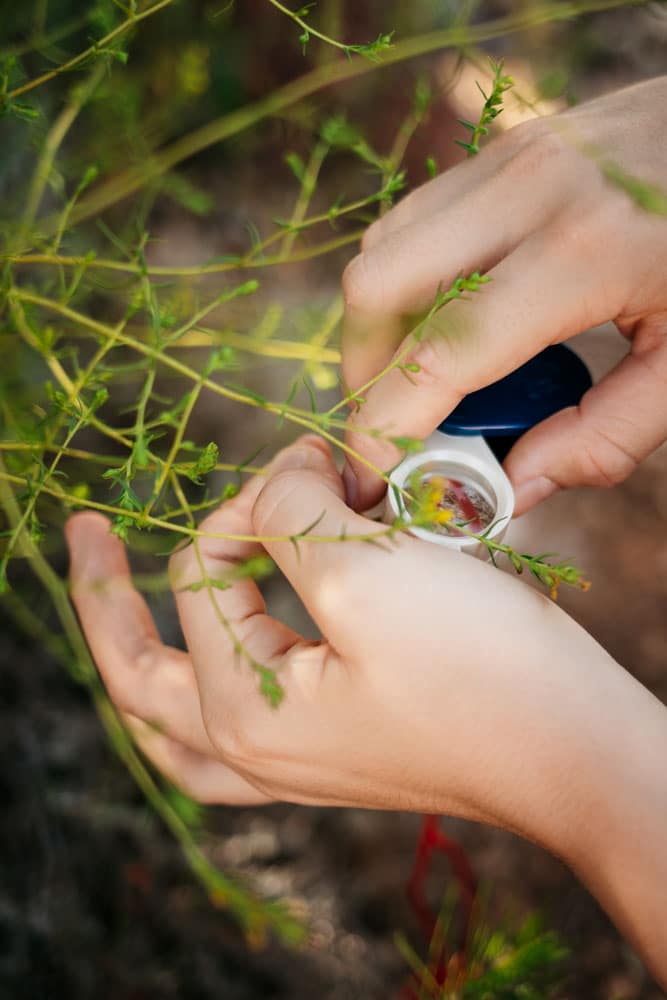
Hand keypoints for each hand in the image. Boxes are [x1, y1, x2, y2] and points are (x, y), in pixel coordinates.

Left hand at [66, 436, 666, 981]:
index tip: (316, 467)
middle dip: (104, 595)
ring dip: (142, 652)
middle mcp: (254, 750)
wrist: (572, 746)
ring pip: (175, 713)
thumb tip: (280, 477)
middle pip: (137, 674)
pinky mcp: (335, 749)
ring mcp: (293, 760)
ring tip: (119, 608)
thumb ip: (291, 512)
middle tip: (85, 533)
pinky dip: (202, 684)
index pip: (204, 575)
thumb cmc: (476, 668)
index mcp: (242, 713)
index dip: (251, 502)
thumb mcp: (366, 572)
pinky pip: (229, 728)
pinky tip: (209, 662)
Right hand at [341, 75, 666, 513]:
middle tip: (399, 424)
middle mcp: (527, 193)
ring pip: (382, 249)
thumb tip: (512, 488)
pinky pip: (414, 222)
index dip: (389, 425)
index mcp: (583, 253)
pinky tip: (450, 320)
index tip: (372, 477)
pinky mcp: (504, 150)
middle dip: (367, 373)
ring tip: (423, 380)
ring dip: (380, 328)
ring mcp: (509, 160)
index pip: (442, 351)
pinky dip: (406, 284)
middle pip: (377, 288)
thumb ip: (606, 436)